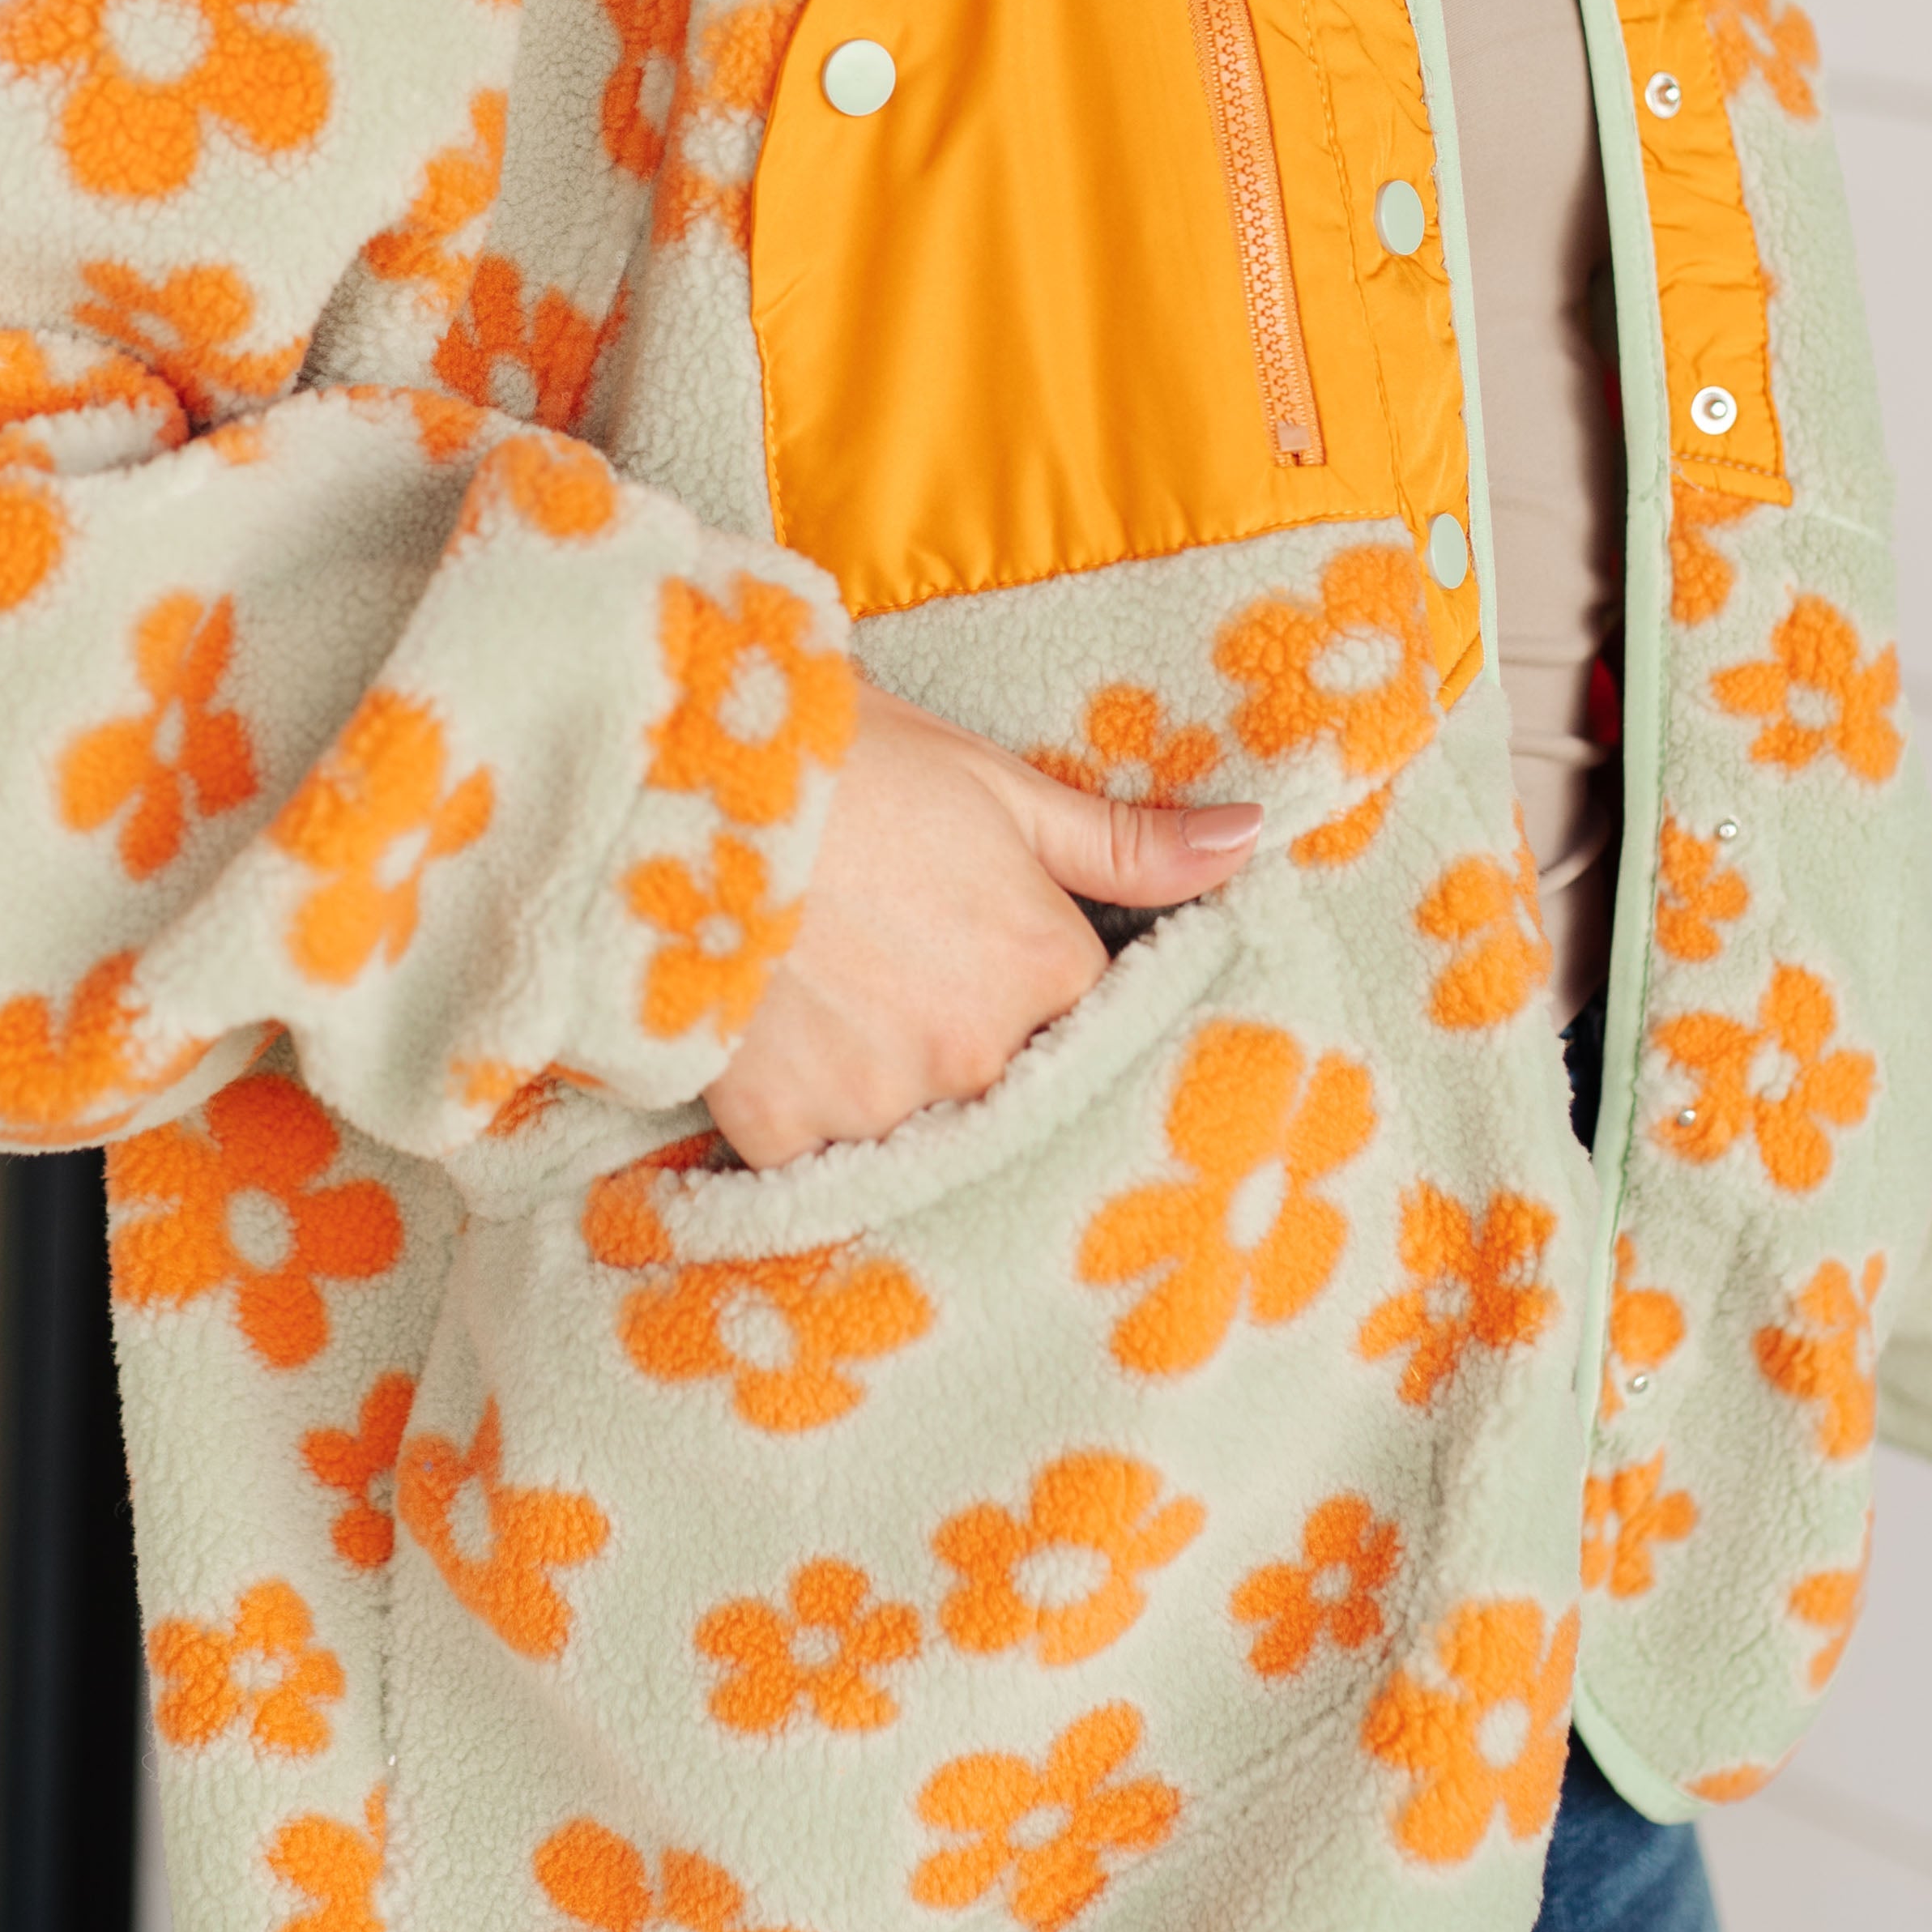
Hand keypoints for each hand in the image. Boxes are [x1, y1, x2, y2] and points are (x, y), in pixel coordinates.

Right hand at [705, 683, 1260, 1169]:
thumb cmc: (848, 767)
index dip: (1051, 997)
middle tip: (910, 986)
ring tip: (846, 1014)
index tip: (1002, 968)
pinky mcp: (787, 1136)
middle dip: (975, 1052)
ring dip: (897, 1094)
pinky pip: (826, 1165)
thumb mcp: (997, 784)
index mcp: (1048, 968)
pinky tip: (790, 1055)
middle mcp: (981, 1055)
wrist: (678, 785)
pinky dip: (814, 1126)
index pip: (1092, 1024)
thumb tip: (1253, 839)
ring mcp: (883, 1105)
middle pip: (1012, 1090)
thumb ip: (1127, 842)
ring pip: (922, 1134)